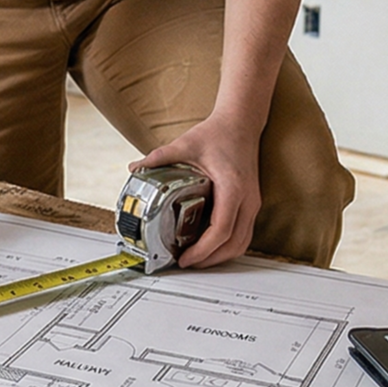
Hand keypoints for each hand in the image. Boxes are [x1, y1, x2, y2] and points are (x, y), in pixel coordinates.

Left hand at [131, 113, 261, 267]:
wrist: (242, 123)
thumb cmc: (219, 133)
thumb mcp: (186, 144)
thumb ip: (159, 156)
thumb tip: (135, 167)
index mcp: (233, 188)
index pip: (221, 230)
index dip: (203, 250)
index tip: (185, 258)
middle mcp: (247, 200)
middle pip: (234, 244)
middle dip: (211, 260)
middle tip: (186, 263)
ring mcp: (252, 203)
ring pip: (242, 243)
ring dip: (221, 256)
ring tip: (196, 259)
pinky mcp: (251, 204)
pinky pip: (243, 234)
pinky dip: (228, 246)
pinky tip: (209, 245)